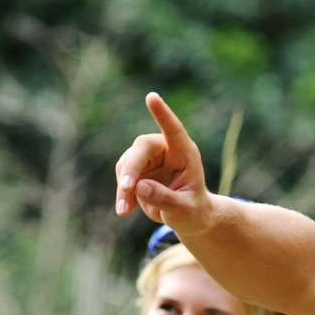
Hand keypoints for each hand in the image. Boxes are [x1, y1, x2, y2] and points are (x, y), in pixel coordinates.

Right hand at [114, 92, 211, 230]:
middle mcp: (165, 150)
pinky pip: (123, 177)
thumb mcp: (184, 210)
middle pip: (141, 148)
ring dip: (124, 187)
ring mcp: (148, 158)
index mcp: (184, 152)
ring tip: (124, 210)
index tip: (151, 97)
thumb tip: (139, 187)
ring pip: (127, 164)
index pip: (173, 129)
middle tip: (127, 189)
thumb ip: (165, 199)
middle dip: (132, 169)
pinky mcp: (136, 170)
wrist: (187, 217)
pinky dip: (122, 194)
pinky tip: (125, 210)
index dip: (162, 113)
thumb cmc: (192, 211)